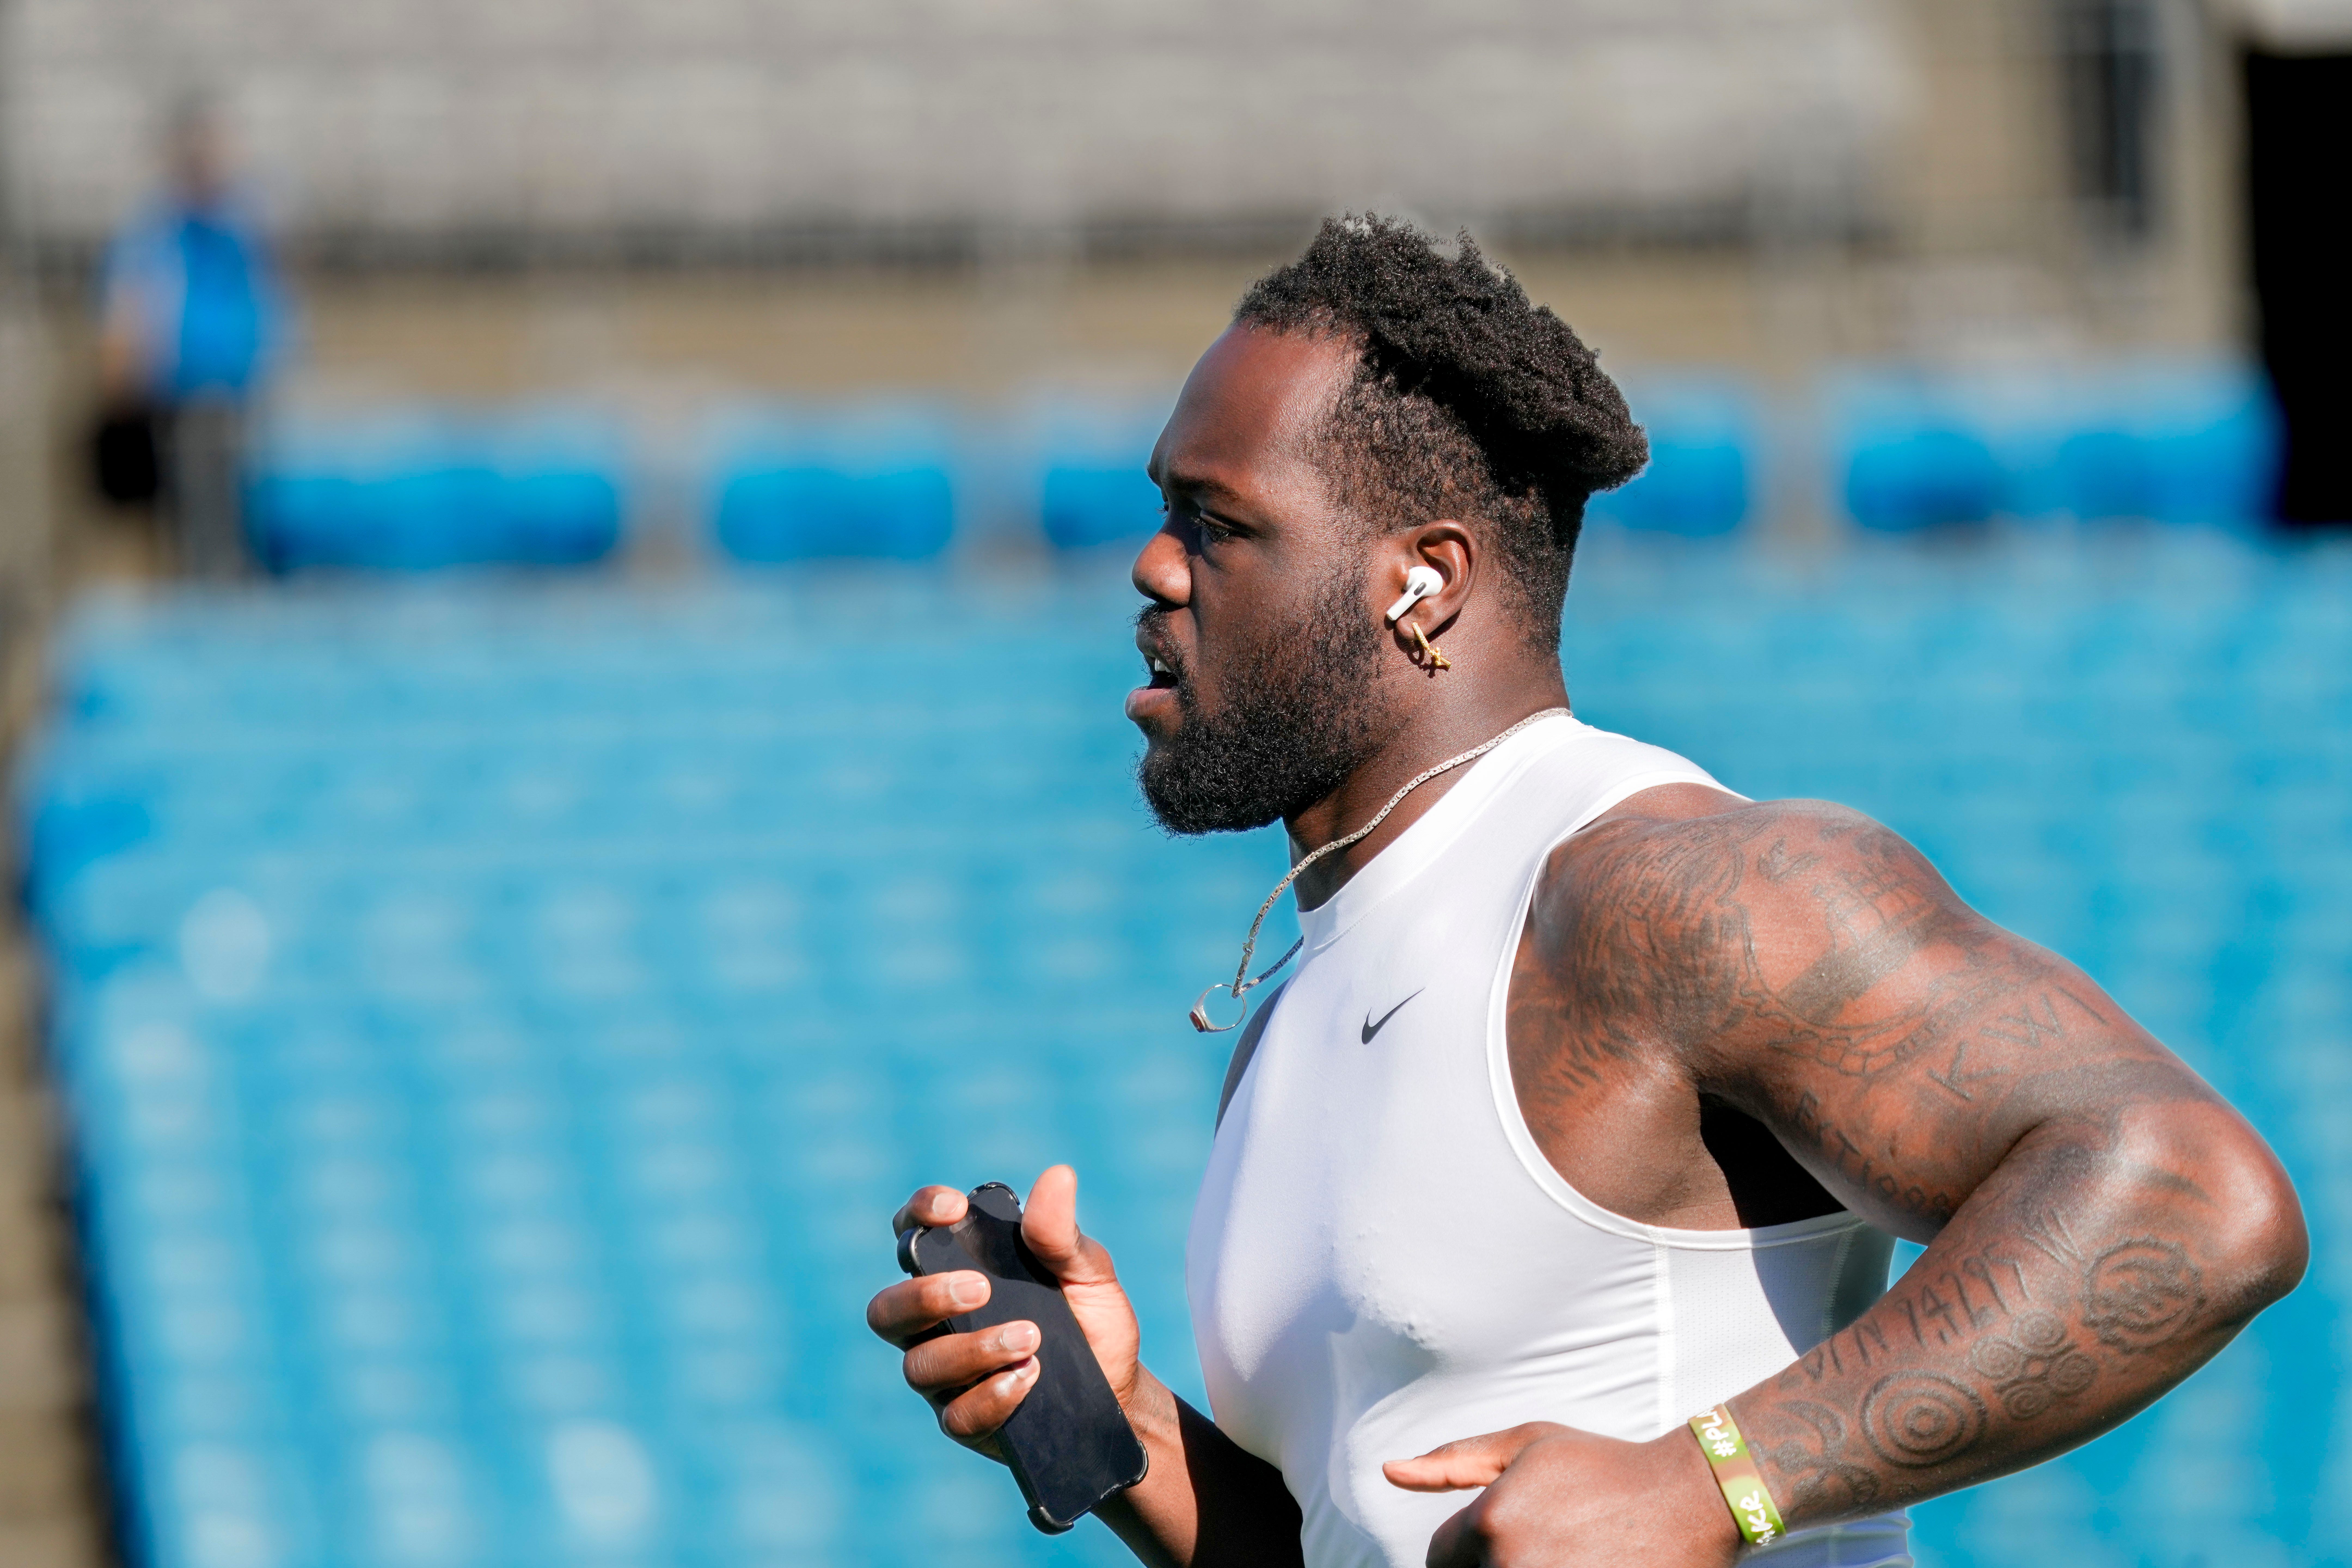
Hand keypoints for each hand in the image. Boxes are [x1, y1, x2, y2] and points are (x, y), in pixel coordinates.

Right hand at [864, 1165, 1143, 1460]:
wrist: (1120, 1390)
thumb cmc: (1092, 1321)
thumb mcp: (1087, 1272)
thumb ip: (1061, 1234)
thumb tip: (1058, 1176)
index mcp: (956, 1272)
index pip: (912, 1236)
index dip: (918, 1215)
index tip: (952, 1208)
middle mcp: (936, 1324)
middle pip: (887, 1310)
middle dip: (925, 1295)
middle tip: (980, 1288)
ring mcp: (945, 1377)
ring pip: (920, 1364)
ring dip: (974, 1349)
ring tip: (1030, 1337)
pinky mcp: (965, 1421)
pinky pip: (955, 1416)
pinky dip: (991, 1394)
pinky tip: (1027, 1377)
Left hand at [1384, 1422, 1740, 1567]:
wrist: (1688, 1499)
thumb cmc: (1603, 1466)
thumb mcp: (1527, 1446)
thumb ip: (1453, 1460)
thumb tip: (1390, 1471)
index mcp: (1492, 1522)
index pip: (1438, 1559)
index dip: (1462, 1550)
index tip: (1505, 1536)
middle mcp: (1512, 1566)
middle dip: (1491, 1564)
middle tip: (1542, 1545)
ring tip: (1564, 1552)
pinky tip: (1581, 1562)